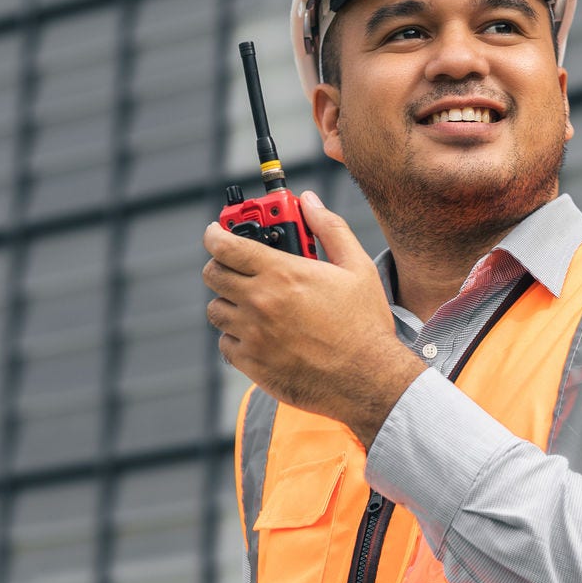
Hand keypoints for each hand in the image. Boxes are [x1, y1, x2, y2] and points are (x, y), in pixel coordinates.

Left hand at [203, 191, 424, 448]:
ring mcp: (253, 335)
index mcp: (282, 273)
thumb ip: (330, 229)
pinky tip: (258, 334)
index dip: (215, 234)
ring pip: (216, 310)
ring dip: (229, 302)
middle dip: (221, 265)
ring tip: (254, 303)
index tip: (216, 232)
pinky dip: (235, 336)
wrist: (368, 379)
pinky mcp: (252, 364)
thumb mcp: (357, 267)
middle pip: (212, 274)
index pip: (225, 245)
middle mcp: (260, 302)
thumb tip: (310, 203)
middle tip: (237, 267)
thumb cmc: (365, 325)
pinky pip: (225, 343)